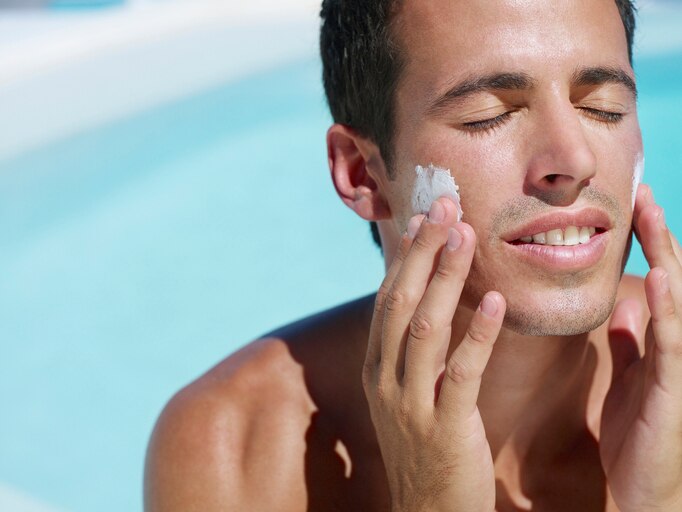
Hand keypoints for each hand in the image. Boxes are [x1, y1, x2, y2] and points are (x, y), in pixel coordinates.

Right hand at [362, 197, 505, 511]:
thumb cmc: (425, 446)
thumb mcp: (408, 394)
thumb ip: (412, 351)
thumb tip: (427, 300)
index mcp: (378, 368)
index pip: (387, 300)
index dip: (407, 256)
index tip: (425, 216)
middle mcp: (386, 380)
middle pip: (401, 302)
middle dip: (423, 252)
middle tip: (445, 205)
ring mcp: (411, 405)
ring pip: (425, 329)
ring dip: (446, 278)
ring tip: (466, 236)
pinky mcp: (445, 428)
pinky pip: (461, 373)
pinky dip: (476, 334)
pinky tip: (492, 302)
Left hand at [601, 185, 681, 510]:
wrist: (644, 489)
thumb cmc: (638, 432)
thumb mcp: (630, 376)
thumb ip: (630, 341)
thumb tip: (624, 303)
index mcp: (661, 339)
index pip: (655, 279)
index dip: (646, 242)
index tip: (631, 203)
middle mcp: (675, 345)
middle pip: (670, 278)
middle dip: (657, 234)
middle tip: (641, 191)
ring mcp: (679, 364)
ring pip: (675, 299)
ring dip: (666, 254)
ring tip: (652, 214)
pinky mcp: (673, 387)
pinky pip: (669, 341)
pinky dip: (666, 307)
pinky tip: (658, 276)